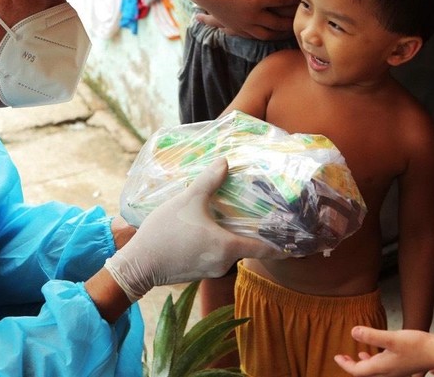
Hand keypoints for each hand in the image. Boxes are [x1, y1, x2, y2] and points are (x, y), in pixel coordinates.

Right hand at [104, 158, 285, 300]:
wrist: (138, 264)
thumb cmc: (166, 232)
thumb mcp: (188, 200)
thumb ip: (209, 181)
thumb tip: (225, 162)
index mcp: (229, 247)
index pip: (265, 248)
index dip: (282, 243)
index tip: (295, 237)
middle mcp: (224, 262)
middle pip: (246, 246)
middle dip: (251, 231)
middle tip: (257, 212)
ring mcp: (210, 270)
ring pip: (228, 250)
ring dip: (230, 236)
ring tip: (226, 216)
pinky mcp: (197, 272)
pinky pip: (214, 255)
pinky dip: (215, 243)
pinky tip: (205, 229)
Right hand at [193, 0, 297, 40]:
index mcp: (254, 1)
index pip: (280, 1)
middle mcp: (251, 16)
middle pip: (278, 22)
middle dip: (291, 20)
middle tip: (301, 18)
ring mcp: (244, 25)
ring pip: (268, 34)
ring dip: (281, 34)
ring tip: (290, 31)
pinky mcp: (238, 29)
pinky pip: (255, 37)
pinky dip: (267, 37)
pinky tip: (272, 35)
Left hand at [333, 326, 433, 376]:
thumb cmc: (417, 346)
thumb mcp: (391, 338)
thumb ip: (372, 336)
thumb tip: (353, 332)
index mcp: (382, 368)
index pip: (357, 371)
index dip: (345, 364)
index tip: (337, 356)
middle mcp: (388, 372)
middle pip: (365, 373)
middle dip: (353, 365)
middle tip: (343, 357)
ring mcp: (396, 370)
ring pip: (375, 371)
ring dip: (365, 364)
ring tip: (359, 355)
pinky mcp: (403, 366)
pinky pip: (384, 367)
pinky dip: (376, 360)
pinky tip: (379, 352)